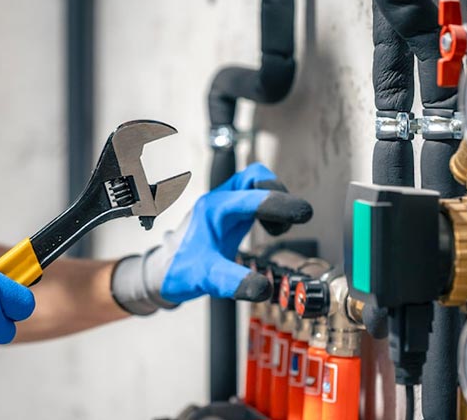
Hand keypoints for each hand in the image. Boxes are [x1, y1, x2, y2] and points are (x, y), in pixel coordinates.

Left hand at [111, 163, 311, 314]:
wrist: (163, 272)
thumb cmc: (179, 270)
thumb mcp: (206, 279)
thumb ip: (233, 282)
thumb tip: (264, 289)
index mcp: (213, 209)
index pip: (251, 196)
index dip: (280, 202)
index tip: (304, 214)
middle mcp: (219, 201)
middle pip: (255, 177)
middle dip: (279, 194)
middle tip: (294, 219)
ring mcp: (225, 205)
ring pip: (256, 184)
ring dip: (275, 200)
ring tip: (279, 228)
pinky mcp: (230, 214)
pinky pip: (254, 198)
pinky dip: (269, 208)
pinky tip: (271, 228)